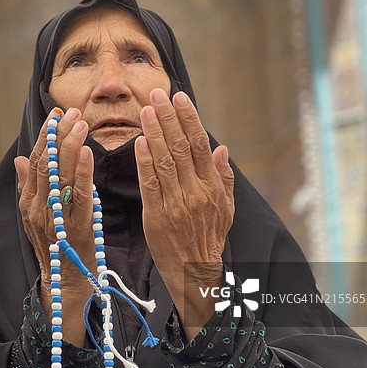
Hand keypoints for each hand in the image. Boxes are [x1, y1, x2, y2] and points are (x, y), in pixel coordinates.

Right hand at [14, 108, 95, 314]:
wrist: (66, 286)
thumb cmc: (57, 247)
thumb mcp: (37, 217)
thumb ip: (29, 188)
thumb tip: (19, 159)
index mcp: (29, 203)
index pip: (34, 161)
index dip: (45, 136)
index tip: (57, 114)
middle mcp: (37, 209)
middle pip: (46, 164)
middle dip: (58, 135)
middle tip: (72, 112)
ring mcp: (55, 219)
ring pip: (60, 175)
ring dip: (70, 146)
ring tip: (81, 123)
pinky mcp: (76, 228)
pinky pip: (78, 196)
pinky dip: (82, 172)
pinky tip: (87, 152)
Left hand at [134, 89, 234, 334]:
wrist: (195, 273)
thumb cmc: (209, 237)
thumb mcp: (226, 208)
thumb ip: (223, 177)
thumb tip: (222, 148)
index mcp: (213, 187)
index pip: (200, 145)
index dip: (189, 119)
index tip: (180, 98)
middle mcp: (196, 192)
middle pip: (181, 147)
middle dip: (168, 118)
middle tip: (157, 94)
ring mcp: (176, 204)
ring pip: (164, 161)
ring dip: (154, 133)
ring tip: (146, 110)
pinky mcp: (156, 216)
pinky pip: (150, 184)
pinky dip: (144, 161)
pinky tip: (140, 141)